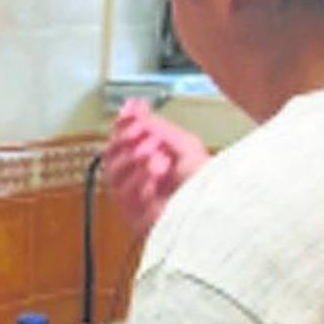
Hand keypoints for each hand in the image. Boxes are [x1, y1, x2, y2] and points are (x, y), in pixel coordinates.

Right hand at [104, 98, 209, 234]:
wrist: (213, 208)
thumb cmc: (205, 182)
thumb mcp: (184, 144)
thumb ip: (158, 126)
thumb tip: (135, 108)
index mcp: (148, 160)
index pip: (122, 139)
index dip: (123, 123)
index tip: (132, 110)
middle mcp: (137, 178)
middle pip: (110, 155)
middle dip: (124, 139)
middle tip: (142, 131)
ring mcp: (133, 198)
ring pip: (112, 173)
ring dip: (133, 159)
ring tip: (157, 155)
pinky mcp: (133, 215)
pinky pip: (123, 193)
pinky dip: (141, 180)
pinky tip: (157, 175)